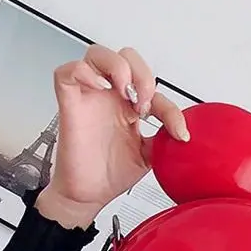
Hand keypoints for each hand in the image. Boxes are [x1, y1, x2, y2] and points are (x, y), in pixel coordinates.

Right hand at [36, 45, 189, 228]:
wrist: (87, 195)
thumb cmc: (109, 175)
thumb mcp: (148, 157)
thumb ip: (163, 140)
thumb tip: (183, 134)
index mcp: (127, 108)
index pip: (153, 90)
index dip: (170, 108)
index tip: (179, 132)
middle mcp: (109, 98)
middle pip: (125, 56)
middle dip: (142, 74)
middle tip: (146, 104)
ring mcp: (89, 98)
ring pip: (96, 54)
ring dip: (118, 67)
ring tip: (126, 94)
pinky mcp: (70, 104)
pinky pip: (67, 72)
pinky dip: (83, 72)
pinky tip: (100, 89)